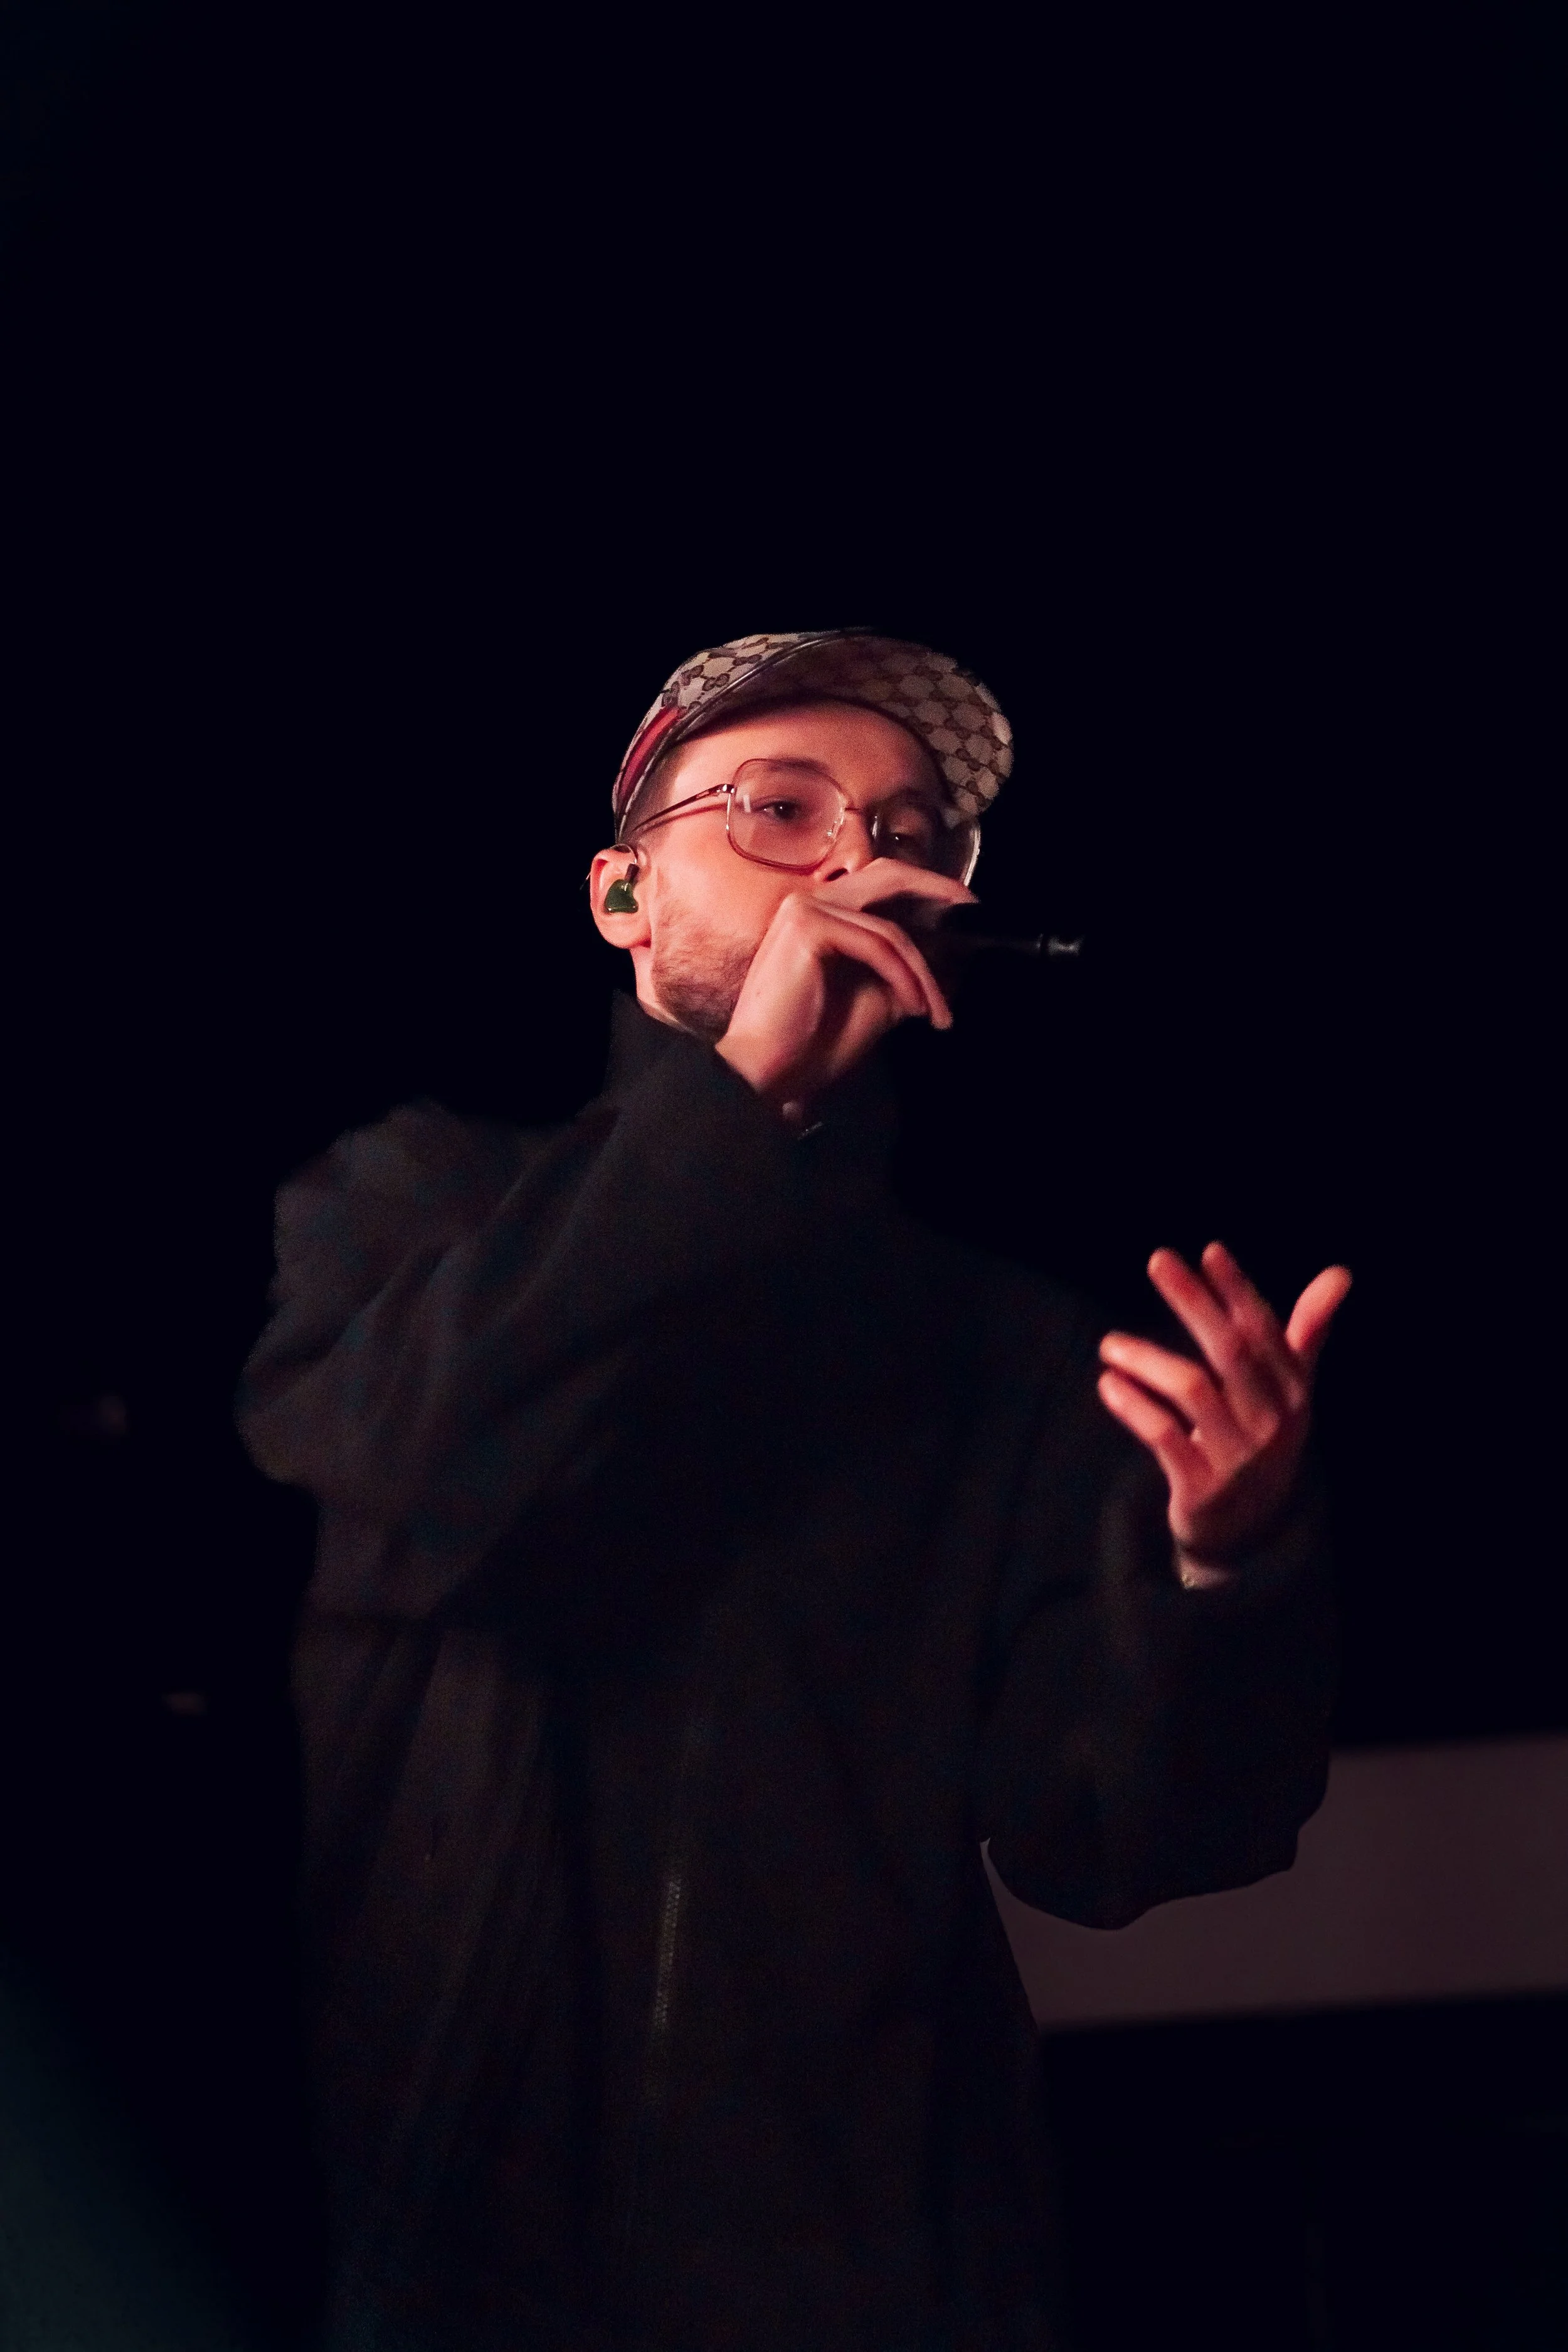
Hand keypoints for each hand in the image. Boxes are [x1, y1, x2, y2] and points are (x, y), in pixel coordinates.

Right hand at [716, 861, 975, 1113]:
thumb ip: (906, 971)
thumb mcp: (877, 1000)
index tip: (965, 913)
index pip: (884, 884)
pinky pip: (878, 945)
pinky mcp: (808, 927)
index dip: (928, 890)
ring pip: (891, 929)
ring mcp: (805, 909)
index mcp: (822, 914)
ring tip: (936, 1012)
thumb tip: (952, 956)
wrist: (767, 1075)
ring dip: (924, 974)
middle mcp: (810, 901)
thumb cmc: (812, 1045)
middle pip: (889, 876)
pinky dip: (905, 978)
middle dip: (938, 891)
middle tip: (972, 913)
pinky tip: (915, 1008)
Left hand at [1096, 1242, 1351, 1575]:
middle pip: (1230, 1350)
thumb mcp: (1290, 1391)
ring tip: (1110, 1344)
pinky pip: (1164, 1436)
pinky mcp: (1202, 1488)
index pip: (1264, 1331)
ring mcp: (1238, 1457)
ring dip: (1147, 1358)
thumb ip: (1307, 1331)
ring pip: (1193, 1389)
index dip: (1238, 1289)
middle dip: (1194, 1301)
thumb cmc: (1263, 1441)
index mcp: (1292, 1393)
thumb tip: (1340, 1273)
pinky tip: (1109, 1384)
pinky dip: (1134, 1406)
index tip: (1209, 1251)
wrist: (1249, 1533)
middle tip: (1158, 1260)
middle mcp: (1272, 1422)